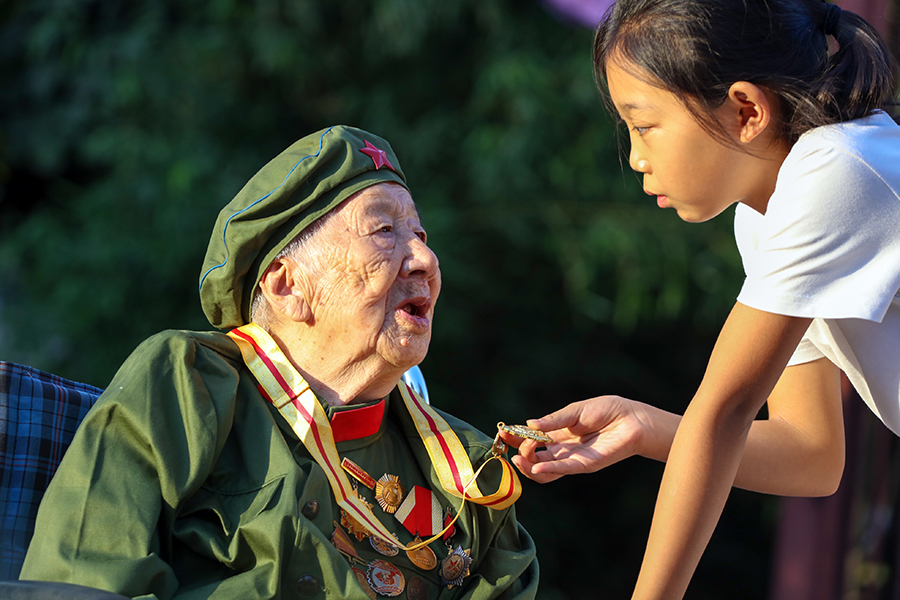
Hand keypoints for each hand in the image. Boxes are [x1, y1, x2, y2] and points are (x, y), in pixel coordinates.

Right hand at [507, 396, 646, 482]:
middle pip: (534, 459)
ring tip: (518, 460)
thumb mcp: (575, 411)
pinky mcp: (585, 465)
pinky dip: (548, 470)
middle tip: (512, 446)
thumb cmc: (606, 411)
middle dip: (519, 453)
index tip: (503, 434)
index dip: (516, 439)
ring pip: (545, 471)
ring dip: (529, 467)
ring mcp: (572, 459)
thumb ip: (553, 421)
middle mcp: (562, 450)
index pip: (531, 441)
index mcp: (558, 435)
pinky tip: (535, 468)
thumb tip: (529, 424)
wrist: (632, 419)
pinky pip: (562, 470)